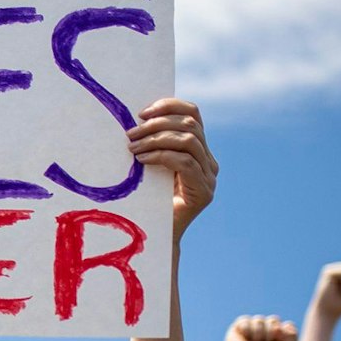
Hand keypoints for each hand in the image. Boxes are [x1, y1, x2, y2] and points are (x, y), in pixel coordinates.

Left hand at [127, 98, 216, 235]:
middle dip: (157, 124)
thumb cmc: (148, 198)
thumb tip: (135, 120)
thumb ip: (154, 144)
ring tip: (133, 147)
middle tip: (130, 133)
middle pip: (190, 124)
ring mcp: (209, 176)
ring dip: (156, 139)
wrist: (157, 234)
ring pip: (189, 141)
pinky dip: (161, 156)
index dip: (169, 106)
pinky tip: (142, 160)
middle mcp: (209, 161)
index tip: (141, 112)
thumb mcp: (151, 164)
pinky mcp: (203, 191)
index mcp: (199, 150)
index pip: (193, 114)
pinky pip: (185, 162)